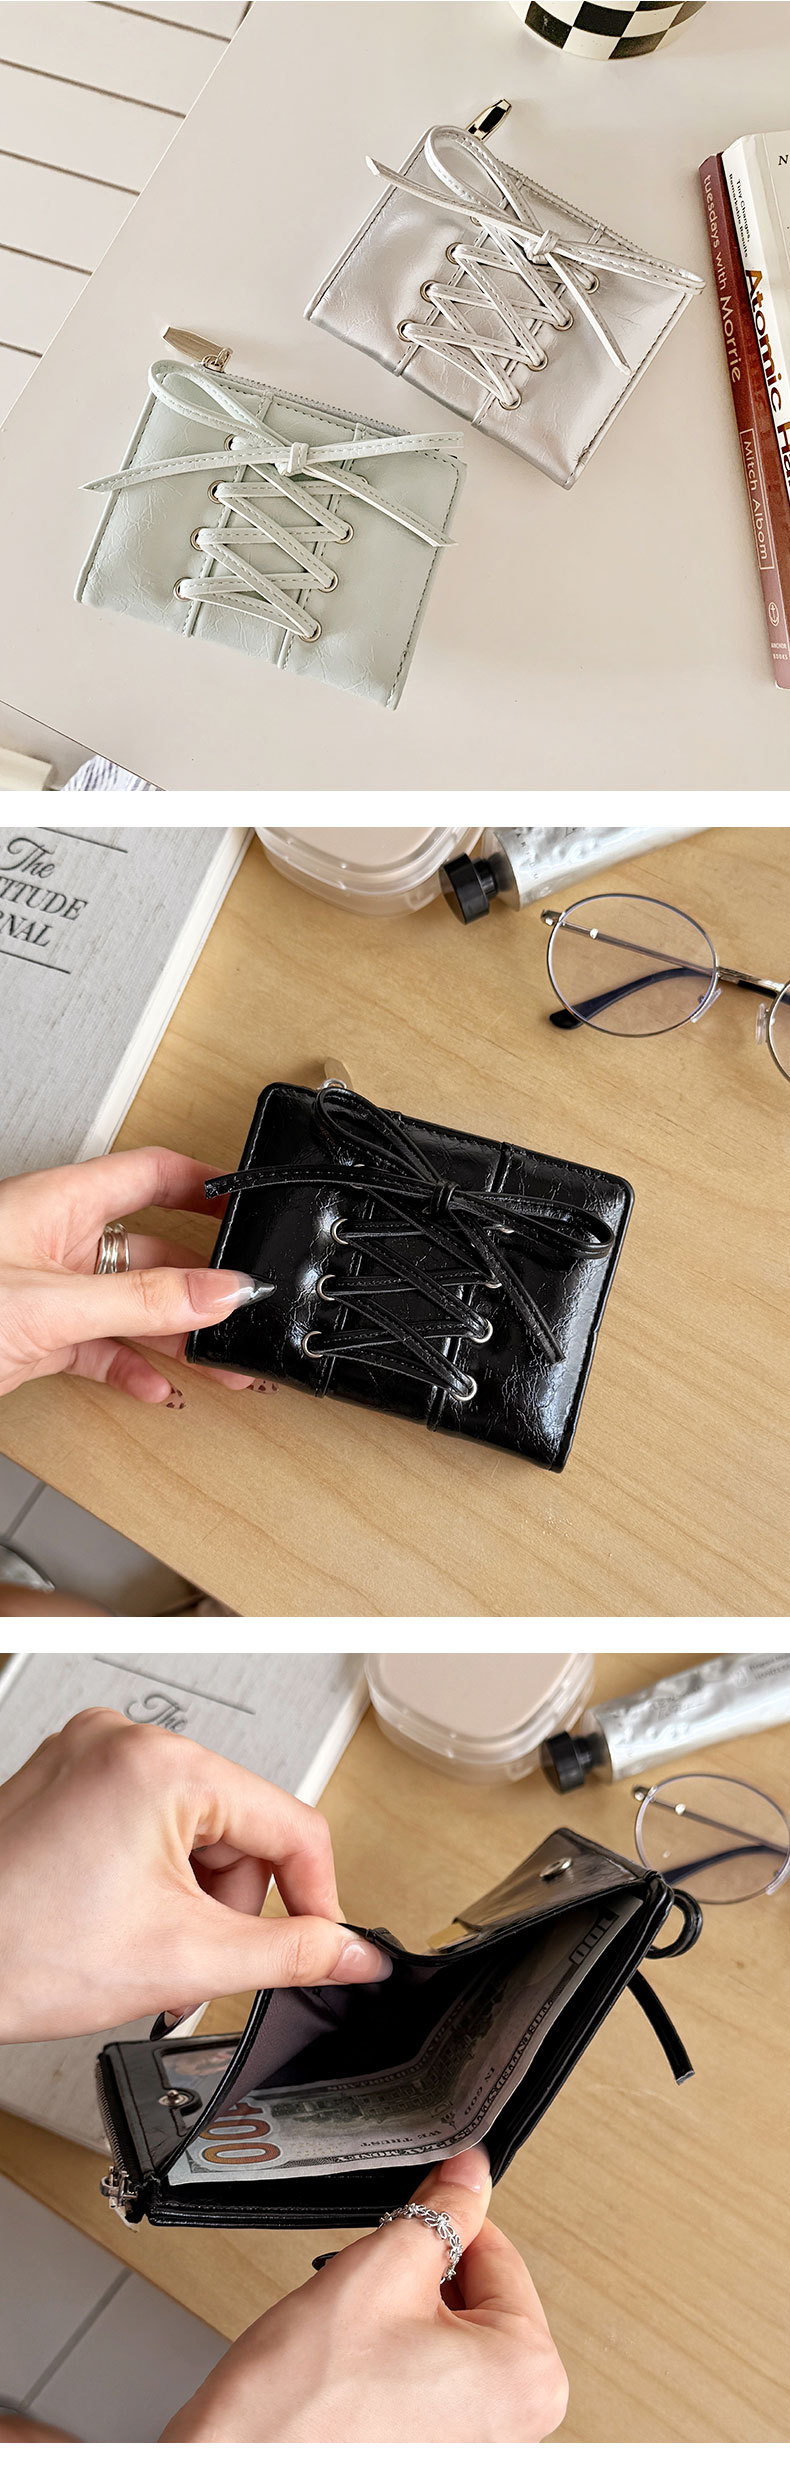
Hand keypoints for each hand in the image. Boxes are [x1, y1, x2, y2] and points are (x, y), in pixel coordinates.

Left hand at [0, 1148, 270, 1402]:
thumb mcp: (54, 1303)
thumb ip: (141, 1300)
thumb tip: (219, 1290)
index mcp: (58, 1203)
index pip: (149, 1174)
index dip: (202, 1185)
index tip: (247, 1206)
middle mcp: (55, 1242)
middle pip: (151, 1253)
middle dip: (200, 1287)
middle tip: (241, 1310)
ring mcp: (47, 1292)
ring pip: (130, 1309)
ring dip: (174, 1338)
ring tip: (218, 1365)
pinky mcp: (37, 1338)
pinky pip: (99, 1348)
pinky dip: (129, 1367)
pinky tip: (156, 1387)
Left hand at [0, 1709, 387, 2040]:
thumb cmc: (21, 1951)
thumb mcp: (184, 1959)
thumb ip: (288, 1953)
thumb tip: (351, 1950)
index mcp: (163, 1764)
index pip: (291, 1824)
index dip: (318, 1897)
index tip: (322, 1944)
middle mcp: (125, 1741)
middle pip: (239, 1827)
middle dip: (228, 1905)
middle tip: (193, 1959)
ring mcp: (90, 1754)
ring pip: (194, 1828)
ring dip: (189, 1896)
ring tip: (146, 1945)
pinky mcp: (67, 1777)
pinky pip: (146, 1820)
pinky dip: (150, 1875)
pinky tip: (118, 1918)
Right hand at [163, 2147, 567, 2442]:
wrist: (240, 2470)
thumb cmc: (304, 2407)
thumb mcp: (383, 2270)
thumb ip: (440, 2211)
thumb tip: (471, 2171)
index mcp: (529, 2374)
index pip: (499, 2252)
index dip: (443, 2222)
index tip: (412, 2208)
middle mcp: (520, 2423)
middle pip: (476, 2296)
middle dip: (418, 2278)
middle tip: (368, 2291)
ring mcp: (480, 2447)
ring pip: (448, 2336)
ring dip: (402, 2319)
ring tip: (354, 2338)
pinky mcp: (440, 2456)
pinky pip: (431, 2380)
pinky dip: (394, 2361)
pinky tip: (354, 2369)